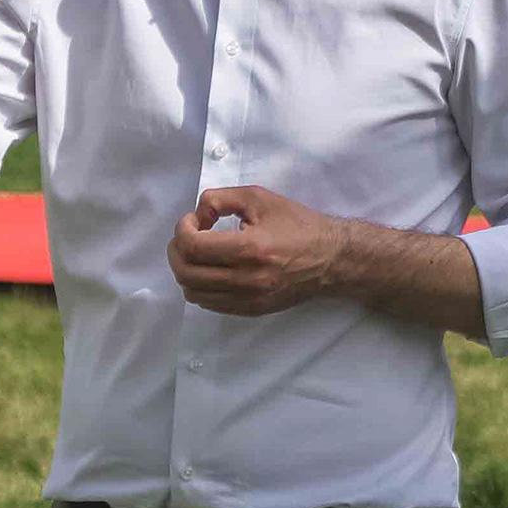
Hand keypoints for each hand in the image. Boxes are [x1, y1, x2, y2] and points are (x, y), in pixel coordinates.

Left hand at [167, 186, 349, 316]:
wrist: (331, 258)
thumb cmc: (298, 225)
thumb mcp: (259, 198)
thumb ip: (221, 198)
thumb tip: (198, 215)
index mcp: (251, 249)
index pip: (193, 246)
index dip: (182, 229)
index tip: (193, 220)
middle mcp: (247, 279)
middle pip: (186, 272)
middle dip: (177, 249)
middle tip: (187, 234)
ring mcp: (249, 299)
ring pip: (193, 292)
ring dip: (186, 269)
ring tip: (198, 251)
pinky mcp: (251, 310)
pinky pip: (209, 304)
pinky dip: (200, 285)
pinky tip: (211, 268)